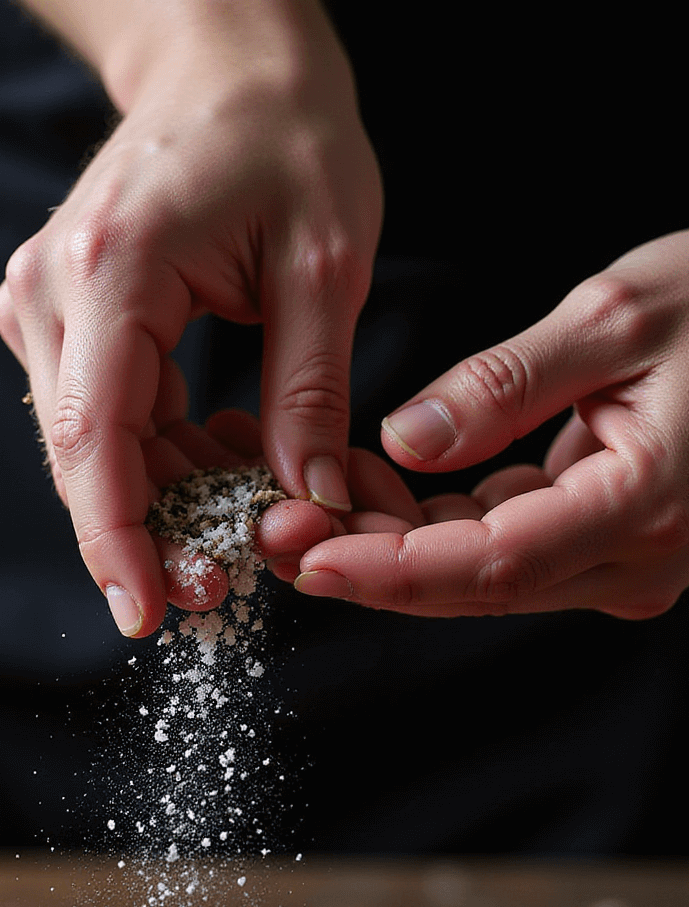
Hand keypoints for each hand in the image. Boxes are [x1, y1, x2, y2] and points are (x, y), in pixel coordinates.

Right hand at [0, 0, 381, 635]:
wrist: (226, 63)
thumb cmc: (285, 137)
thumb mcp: (329, 264)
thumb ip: (312, 391)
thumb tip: (308, 506)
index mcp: (112, 269)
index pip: (94, 437)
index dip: (118, 540)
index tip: (146, 615)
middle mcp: (54, 290)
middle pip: (82, 459)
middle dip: (148, 541)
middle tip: (222, 595)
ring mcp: (47, 304)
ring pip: (91, 450)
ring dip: (165, 502)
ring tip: (250, 514)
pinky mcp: (62, 319)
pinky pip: (104, 420)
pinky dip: (162, 459)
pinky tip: (227, 461)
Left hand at [293, 231, 688, 619]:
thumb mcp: (618, 313)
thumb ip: (507, 384)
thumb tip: (405, 439)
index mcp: (643, 506)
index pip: (491, 562)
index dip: (389, 569)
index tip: (306, 556)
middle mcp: (638, 562)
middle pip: (475, 583)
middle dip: (368, 562)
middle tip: (273, 529)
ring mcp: (627, 565)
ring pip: (483, 575)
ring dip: (392, 545)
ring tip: (308, 500)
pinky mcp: (610, 548)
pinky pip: (507, 549)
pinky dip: (436, 524)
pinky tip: (376, 487)